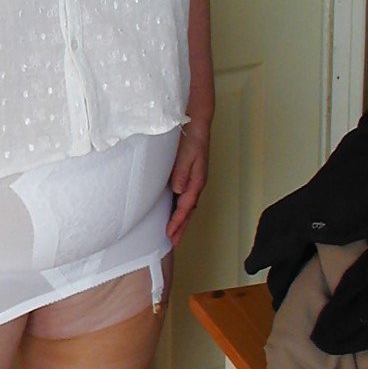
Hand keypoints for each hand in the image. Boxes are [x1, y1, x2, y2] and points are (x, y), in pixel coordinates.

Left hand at [166, 124, 209, 246]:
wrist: (197, 125)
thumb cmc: (192, 139)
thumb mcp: (186, 155)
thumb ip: (182, 173)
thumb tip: (178, 191)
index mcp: (197, 181)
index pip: (185, 207)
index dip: (177, 222)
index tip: (170, 235)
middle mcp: (197, 183)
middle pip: (188, 211)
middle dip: (181, 227)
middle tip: (173, 243)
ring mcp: (194, 180)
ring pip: (187, 206)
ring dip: (181, 221)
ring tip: (173, 234)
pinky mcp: (189, 176)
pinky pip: (184, 198)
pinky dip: (179, 209)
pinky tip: (173, 213)